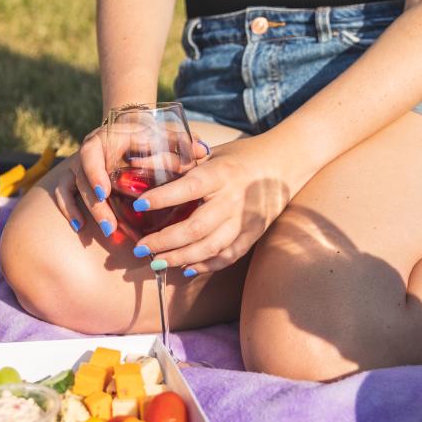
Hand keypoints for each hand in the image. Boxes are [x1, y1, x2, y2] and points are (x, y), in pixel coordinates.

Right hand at [50, 126, 210, 236]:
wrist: (127, 131)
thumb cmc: (146, 134)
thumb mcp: (162, 134)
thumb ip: (180, 141)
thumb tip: (203, 150)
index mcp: (103, 139)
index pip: (90, 155)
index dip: (95, 174)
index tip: (106, 192)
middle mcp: (86, 154)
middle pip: (82, 180)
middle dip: (96, 206)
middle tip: (111, 227)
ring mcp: (78, 168)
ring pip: (70, 189)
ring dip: (84, 212)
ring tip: (105, 231)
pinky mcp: (77, 180)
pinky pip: (64, 195)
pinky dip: (69, 210)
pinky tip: (80, 228)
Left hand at [131, 136, 294, 273]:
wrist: (283, 165)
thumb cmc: (239, 157)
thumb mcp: (211, 153)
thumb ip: (179, 162)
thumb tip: (138, 163)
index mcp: (220, 174)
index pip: (189, 188)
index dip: (163, 197)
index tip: (138, 204)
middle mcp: (233, 199)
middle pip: (196, 227)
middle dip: (164, 241)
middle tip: (140, 248)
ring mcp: (245, 220)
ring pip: (210, 247)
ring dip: (181, 258)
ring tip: (156, 262)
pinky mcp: (252, 234)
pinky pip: (228, 256)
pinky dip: (206, 265)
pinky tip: (185, 268)